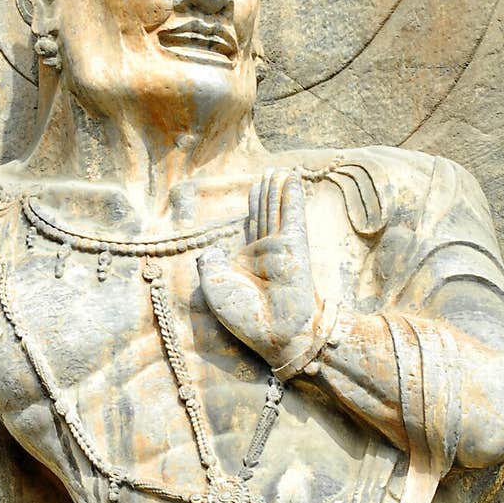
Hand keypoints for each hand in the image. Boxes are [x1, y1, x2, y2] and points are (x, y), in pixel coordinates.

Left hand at [197, 170, 321, 372]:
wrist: (273, 333)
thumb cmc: (244, 317)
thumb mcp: (214, 287)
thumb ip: (209, 263)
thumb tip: (209, 249)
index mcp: (246, 261)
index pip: (250, 226)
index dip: (253, 205)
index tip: (255, 188)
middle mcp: (264, 252)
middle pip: (264, 213)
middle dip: (266, 192)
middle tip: (269, 171)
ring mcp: (280, 248)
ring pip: (277, 210)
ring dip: (278, 189)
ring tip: (280, 170)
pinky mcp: (294, 247)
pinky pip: (291, 216)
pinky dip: (290, 197)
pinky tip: (291, 181)